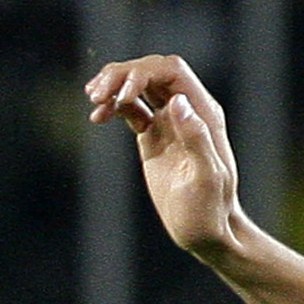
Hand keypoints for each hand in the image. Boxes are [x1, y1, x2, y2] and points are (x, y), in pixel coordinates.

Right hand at [86, 53, 245, 258]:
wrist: (205, 232)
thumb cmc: (210, 211)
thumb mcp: (206, 178)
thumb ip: (196, 138)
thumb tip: (177, 102)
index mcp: (202, 113)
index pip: (171, 71)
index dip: (144, 72)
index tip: (123, 95)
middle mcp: (186, 110)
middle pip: (151, 71)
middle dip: (122, 75)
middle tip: (95, 94)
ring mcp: (168, 122)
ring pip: (139, 85)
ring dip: (114, 85)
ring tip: (93, 99)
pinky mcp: (153, 136)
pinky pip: (131, 109)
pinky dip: (113, 106)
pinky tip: (97, 116)